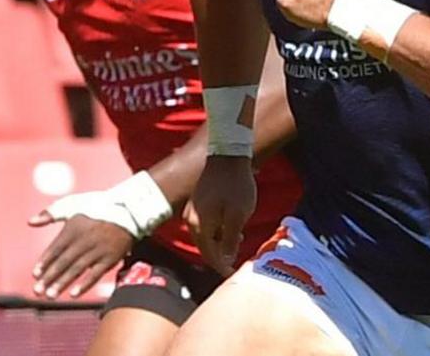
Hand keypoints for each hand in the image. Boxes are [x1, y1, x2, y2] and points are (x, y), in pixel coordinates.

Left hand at [28, 207, 133, 298]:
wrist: (129, 210)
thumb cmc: (96, 208)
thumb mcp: (72, 205)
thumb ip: (50, 213)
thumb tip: (30, 222)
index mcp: (74, 228)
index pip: (55, 248)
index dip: (44, 262)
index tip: (35, 275)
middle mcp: (85, 239)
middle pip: (64, 261)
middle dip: (49, 277)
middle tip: (37, 291)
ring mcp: (99, 249)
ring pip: (78, 269)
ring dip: (63, 283)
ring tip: (50, 296)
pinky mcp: (111, 258)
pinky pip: (96, 273)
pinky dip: (85, 284)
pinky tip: (73, 294)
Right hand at [190, 155, 256, 275]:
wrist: (228, 155)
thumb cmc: (236, 185)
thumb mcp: (238, 215)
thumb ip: (231, 239)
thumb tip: (225, 260)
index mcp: (199, 226)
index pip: (209, 254)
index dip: (221, 266)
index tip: (233, 275)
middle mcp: (191, 220)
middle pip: (204, 246)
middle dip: (219, 255)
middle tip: (235, 262)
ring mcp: (192, 210)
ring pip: (205, 234)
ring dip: (220, 241)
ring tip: (238, 241)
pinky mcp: (198, 201)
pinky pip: (206, 223)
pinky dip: (218, 229)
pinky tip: (231, 225)